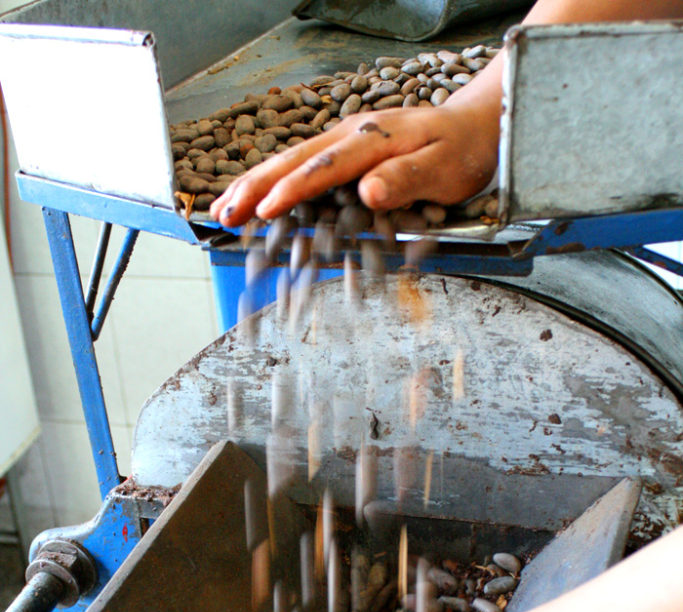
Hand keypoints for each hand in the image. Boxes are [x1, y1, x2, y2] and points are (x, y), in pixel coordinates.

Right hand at [209, 85, 499, 227]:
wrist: (472, 128)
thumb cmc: (460, 153)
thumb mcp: (443, 170)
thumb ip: (406, 179)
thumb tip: (369, 190)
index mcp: (372, 140)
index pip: (324, 167)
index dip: (292, 190)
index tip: (265, 210)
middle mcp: (351, 135)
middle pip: (293, 161)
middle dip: (254, 188)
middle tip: (224, 213)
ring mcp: (344, 141)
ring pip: (290, 161)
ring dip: (253, 185)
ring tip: (223, 209)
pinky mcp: (344, 152)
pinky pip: (301, 166)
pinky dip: (272, 182)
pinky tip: (254, 199)